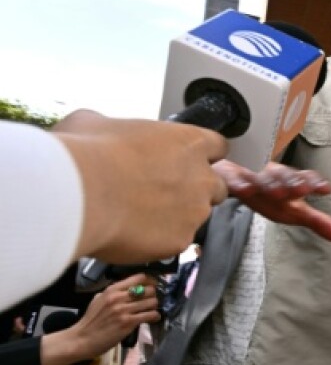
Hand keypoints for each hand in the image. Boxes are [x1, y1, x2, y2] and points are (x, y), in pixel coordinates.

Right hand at [39, 274, 159, 364]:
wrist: (82, 339)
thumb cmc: (90, 320)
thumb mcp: (99, 300)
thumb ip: (113, 293)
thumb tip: (129, 289)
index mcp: (112, 289)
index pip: (140, 277)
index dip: (150, 281)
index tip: (153, 286)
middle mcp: (118, 297)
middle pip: (149, 289)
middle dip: (153, 295)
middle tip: (151, 301)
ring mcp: (124, 310)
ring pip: (152, 302)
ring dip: (155, 306)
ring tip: (151, 310)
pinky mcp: (128, 322)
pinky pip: (150, 315)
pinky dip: (155, 316)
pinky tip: (153, 318)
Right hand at [53, 110, 228, 263]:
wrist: (78, 196)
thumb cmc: (86, 155)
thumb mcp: (95, 123)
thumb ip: (117, 129)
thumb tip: (102, 132)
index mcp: (189, 142)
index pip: (218, 146)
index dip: (204, 155)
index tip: (189, 160)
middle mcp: (201, 177)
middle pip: (216, 185)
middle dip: (197, 190)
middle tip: (164, 192)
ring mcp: (194, 212)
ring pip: (198, 215)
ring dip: (178, 215)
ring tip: (141, 214)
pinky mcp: (180, 241)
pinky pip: (175, 241)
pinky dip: (159, 239)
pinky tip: (133, 232)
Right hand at [216, 160, 330, 242]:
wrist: (229, 176)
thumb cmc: (267, 194)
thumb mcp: (291, 209)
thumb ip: (316, 221)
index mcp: (288, 181)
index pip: (303, 179)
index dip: (314, 182)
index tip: (326, 189)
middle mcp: (271, 174)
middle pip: (282, 175)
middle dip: (293, 181)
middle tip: (302, 190)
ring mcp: (249, 173)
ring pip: (259, 175)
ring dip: (270, 183)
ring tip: (278, 193)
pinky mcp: (227, 176)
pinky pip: (232, 178)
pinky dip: (239, 183)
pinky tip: (245, 190)